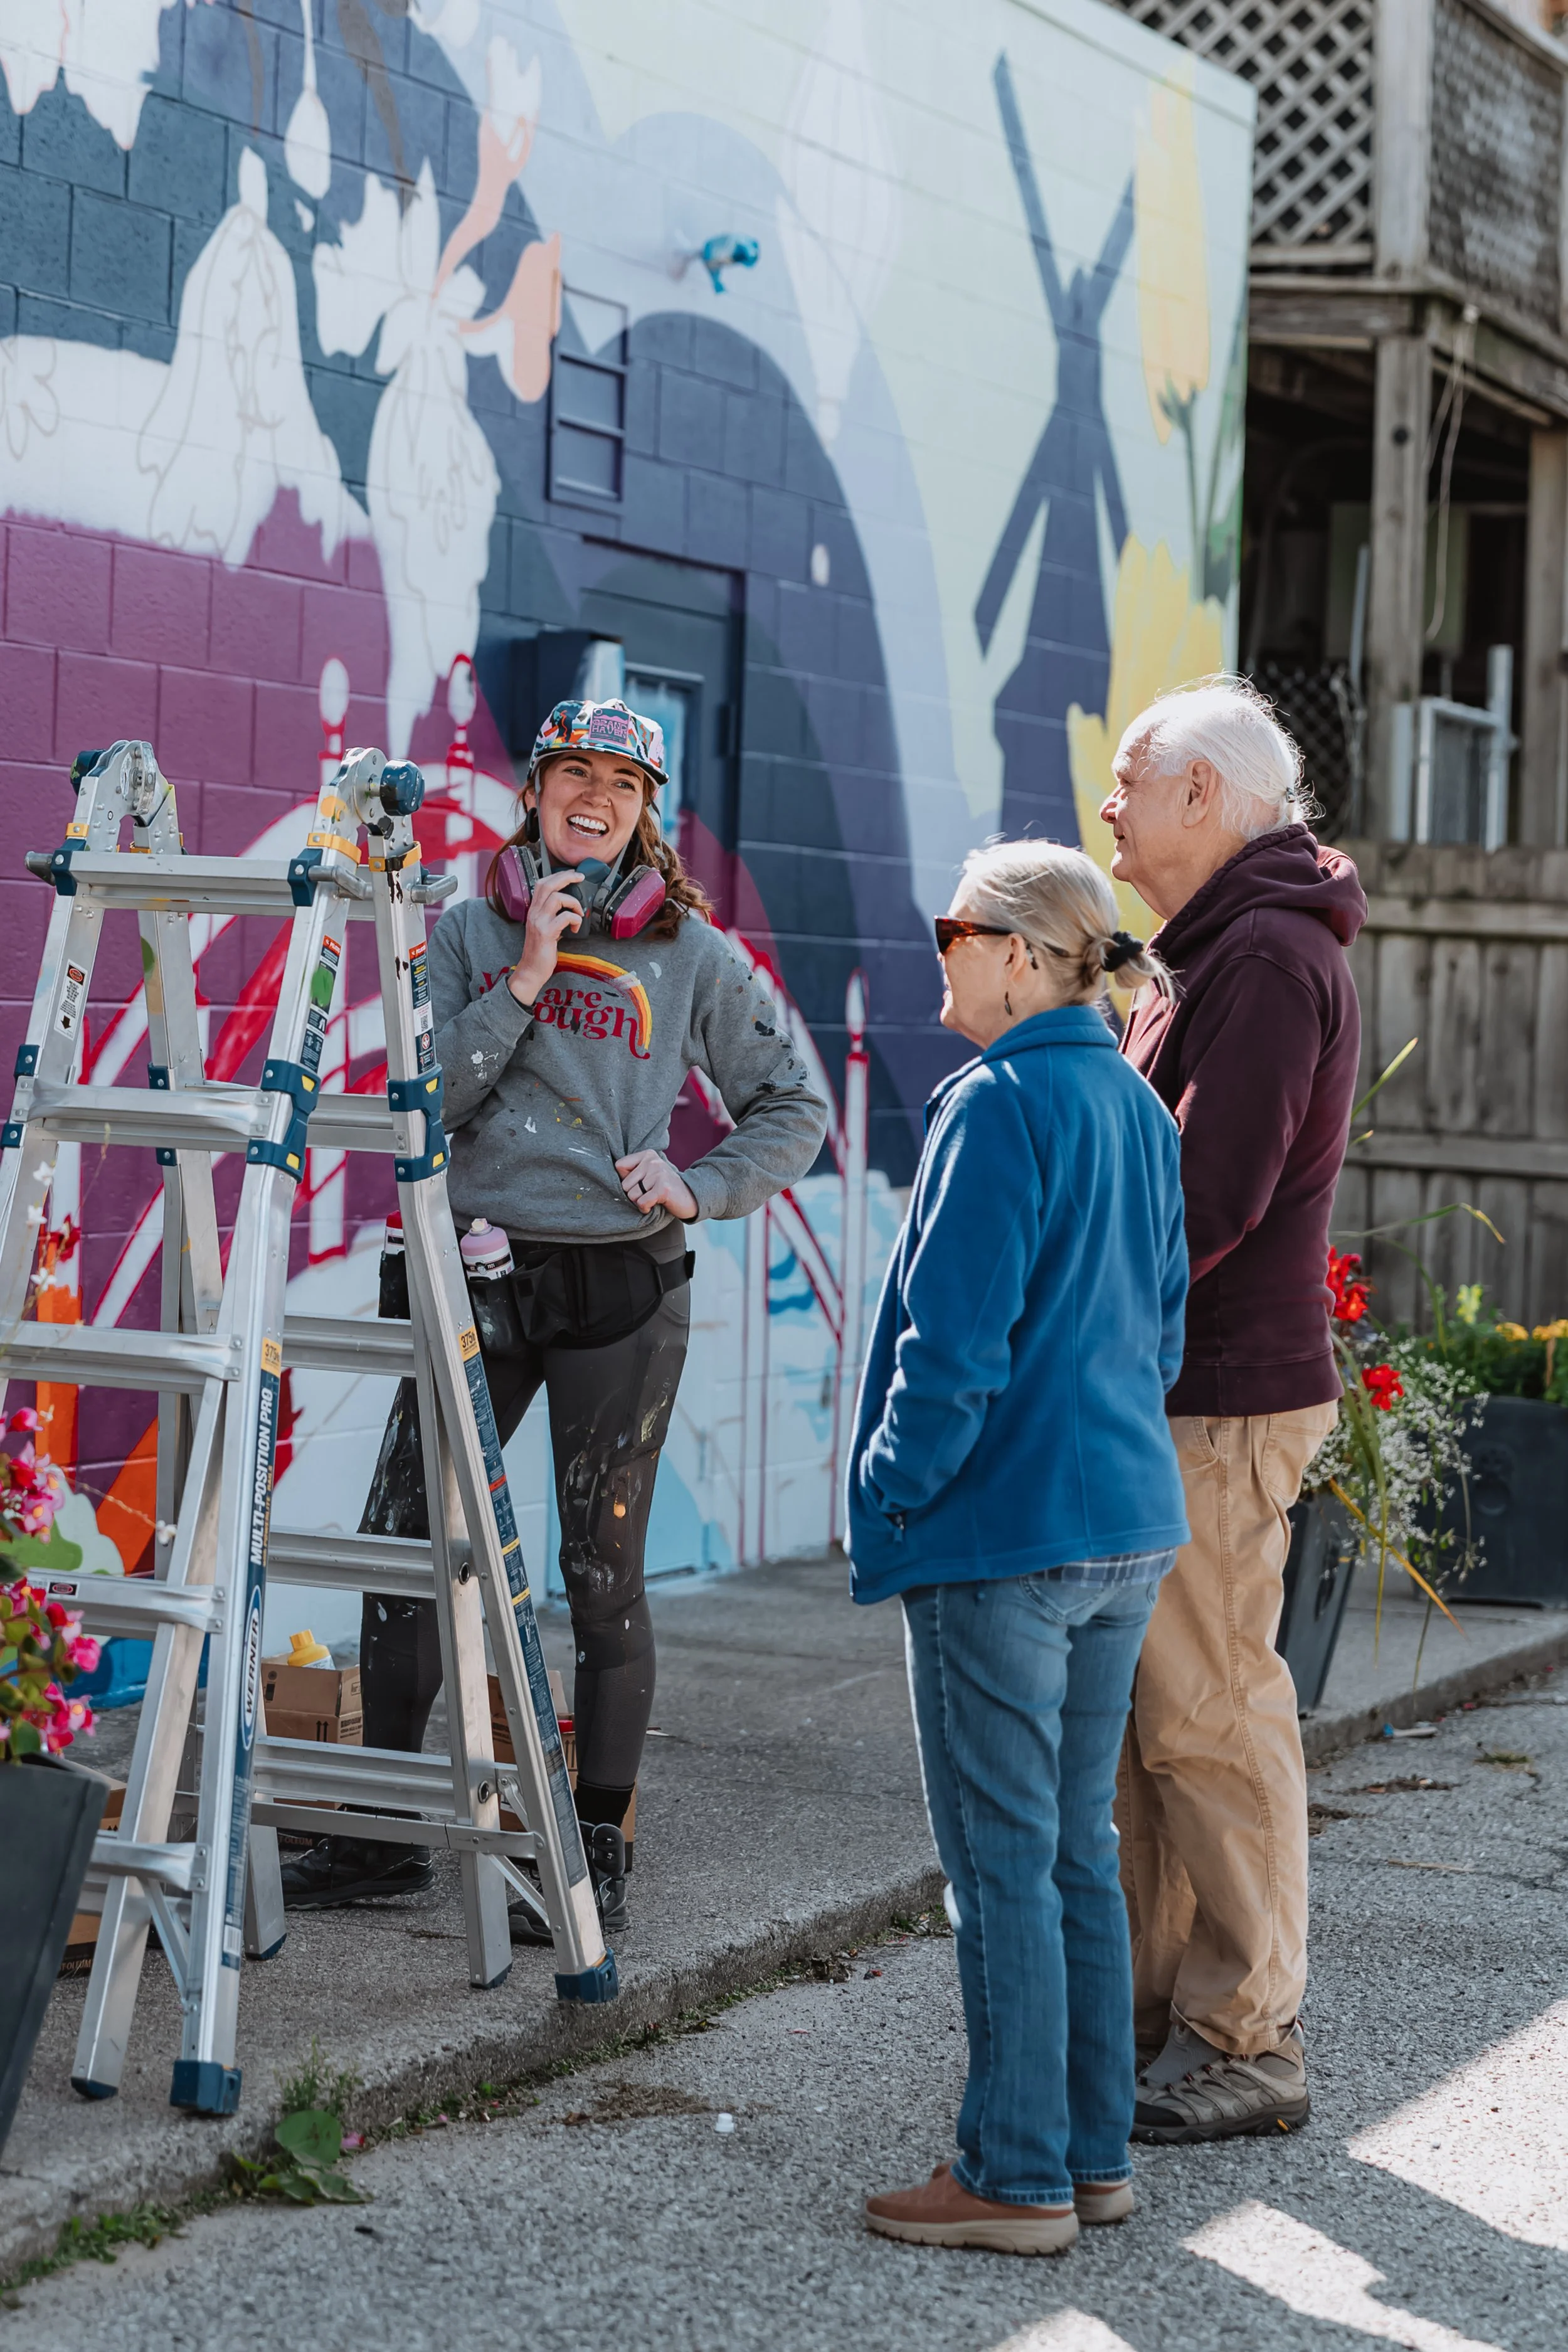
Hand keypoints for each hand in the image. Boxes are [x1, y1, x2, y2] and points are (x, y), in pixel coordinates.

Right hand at [506, 869, 585, 1005]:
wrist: (531, 970)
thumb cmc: (541, 951)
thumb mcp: (545, 928)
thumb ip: (553, 916)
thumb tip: (569, 908)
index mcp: (534, 910)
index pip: (542, 884)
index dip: (558, 876)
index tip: (572, 875)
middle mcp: (534, 913)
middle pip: (549, 885)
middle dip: (567, 877)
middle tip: (580, 877)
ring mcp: (539, 922)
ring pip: (558, 898)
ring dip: (574, 903)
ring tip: (579, 914)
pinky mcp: (546, 933)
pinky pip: (565, 917)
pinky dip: (576, 919)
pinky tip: (576, 928)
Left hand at [615, 1150, 697, 1221]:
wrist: (690, 1197)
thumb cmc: (663, 1187)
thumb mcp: (648, 1174)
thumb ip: (632, 1173)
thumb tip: (609, 1182)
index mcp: (647, 1155)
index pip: (619, 1166)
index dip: (625, 1180)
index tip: (639, 1183)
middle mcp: (652, 1161)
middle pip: (624, 1184)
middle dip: (633, 1194)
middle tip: (647, 1194)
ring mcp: (658, 1174)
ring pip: (632, 1195)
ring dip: (640, 1202)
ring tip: (652, 1198)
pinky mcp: (663, 1189)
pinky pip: (641, 1202)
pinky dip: (645, 1208)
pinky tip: (654, 1205)